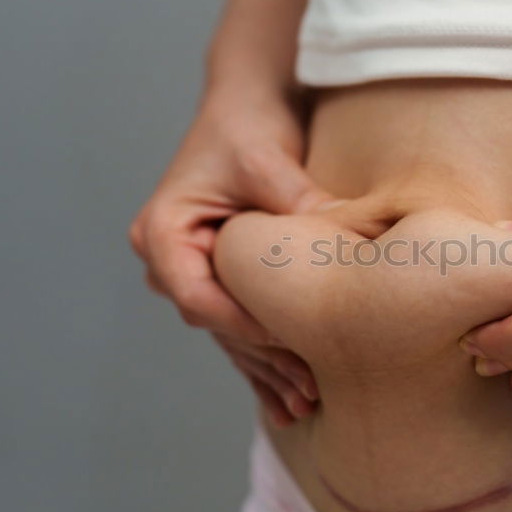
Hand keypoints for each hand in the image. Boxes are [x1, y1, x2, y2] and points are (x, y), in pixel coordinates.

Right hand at [130, 89, 329, 424]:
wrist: (246, 107)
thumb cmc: (246, 126)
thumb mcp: (266, 161)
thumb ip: (295, 203)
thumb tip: (348, 243)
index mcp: (163, 232)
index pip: (198, 294)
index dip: (244, 321)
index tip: (291, 338)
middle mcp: (170, 259)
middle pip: (216, 322)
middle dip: (263, 357)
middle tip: (309, 388)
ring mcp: (194, 273)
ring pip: (231, 333)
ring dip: (267, 369)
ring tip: (305, 404)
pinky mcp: (223, 279)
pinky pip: (241, 328)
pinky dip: (265, 360)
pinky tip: (285, 403)